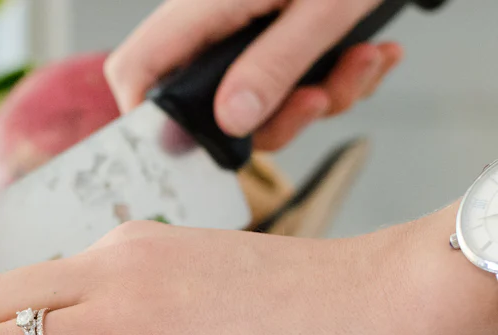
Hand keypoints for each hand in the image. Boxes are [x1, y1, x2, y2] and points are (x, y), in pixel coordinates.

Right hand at [104, 0, 403, 150]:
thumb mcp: (321, 10)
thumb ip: (273, 66)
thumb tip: (232, 122)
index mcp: (203, 7)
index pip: (137, 70)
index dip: (148, 118)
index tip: (193, 148)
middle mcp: (212, 21)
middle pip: (208, 101)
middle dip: (276, 117)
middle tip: (319, 99)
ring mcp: (243, 28)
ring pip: (258, 98)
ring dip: (320, 95)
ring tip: (364, 61)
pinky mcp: (274, 32)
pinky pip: (289, 78)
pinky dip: (334, 76)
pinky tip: (369, 52)